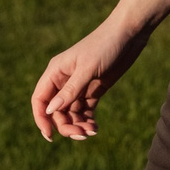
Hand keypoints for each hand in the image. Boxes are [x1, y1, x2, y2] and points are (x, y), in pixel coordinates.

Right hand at [28, 16, 149, 141]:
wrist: (129, 34)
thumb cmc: (105, 45)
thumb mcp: (87, 68)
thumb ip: (70, 90)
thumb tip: (50, 110)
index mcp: (56, 72)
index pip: (40, 99)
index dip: (41, 118)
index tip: (50, 135)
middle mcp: (64, 80)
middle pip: (56, 111)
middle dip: (66, 125)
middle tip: (81, 134)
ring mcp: (79, 87)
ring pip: (71, 113)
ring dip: (78, 125)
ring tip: (92, 131)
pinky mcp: (93, 90)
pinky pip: (85, 111)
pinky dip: (87, 121)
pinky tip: (95, 128)